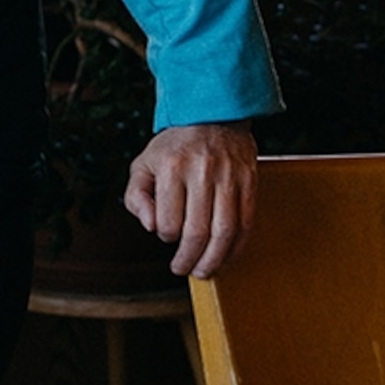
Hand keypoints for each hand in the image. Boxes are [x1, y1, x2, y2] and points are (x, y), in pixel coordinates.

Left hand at [123, 120, 257, 280]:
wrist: (212, 114)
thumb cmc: (174, 146)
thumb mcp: (143, 164)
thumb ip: (136, 197)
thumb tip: (149, 226)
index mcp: (172, 167)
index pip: (168, 221)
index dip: (166, 237)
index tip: (167, 237)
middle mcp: (201, 172)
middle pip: (197, 231)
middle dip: (189, 258)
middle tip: (184, 269)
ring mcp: (229, 177)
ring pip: (225, 231)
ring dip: (214, 259)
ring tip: (205, 270)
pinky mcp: (249, 181)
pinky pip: (246, 222)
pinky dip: (237, 246)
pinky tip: (227, 256)